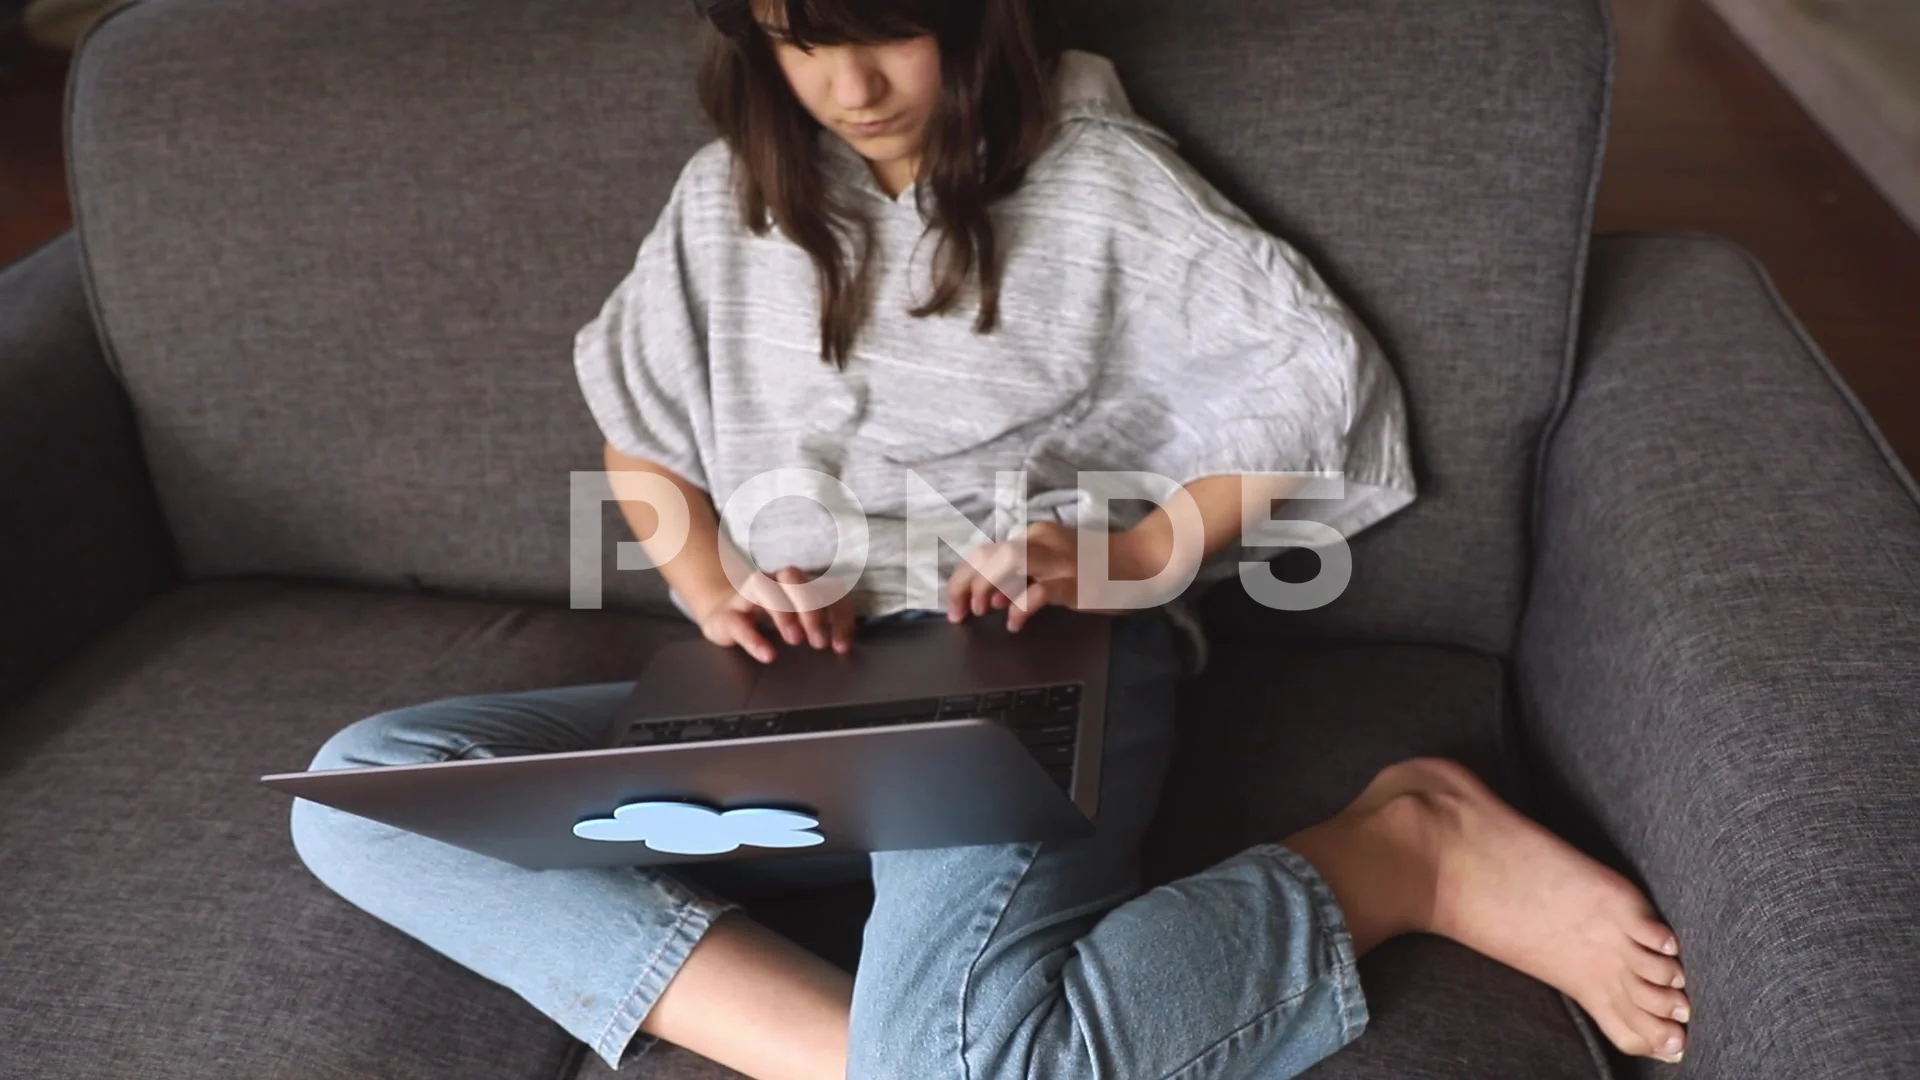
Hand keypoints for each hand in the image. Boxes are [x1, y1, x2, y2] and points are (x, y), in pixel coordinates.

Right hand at [692, 566, 857, 663]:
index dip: (838, 615)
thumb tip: (843, 644)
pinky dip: (753, 639)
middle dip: (811, 607)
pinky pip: (737, 621)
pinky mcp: (726, 615)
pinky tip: (768, 655)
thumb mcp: (800, 620)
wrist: (724, 615)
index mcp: (797, 582)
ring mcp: (746, 594)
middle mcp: (772, 581)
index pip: (823, 587)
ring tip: (796, 641)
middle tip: (819, 642)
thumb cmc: (770, 617)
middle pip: (793, 576)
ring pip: (762, 586)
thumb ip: (822, 626)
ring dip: (783, 612)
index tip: (841, 646)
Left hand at [946, 521, 1157, 631]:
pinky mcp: (1074, 581)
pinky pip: (1038, 592)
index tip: (956, 605)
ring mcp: (1058, 560)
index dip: (963, 578)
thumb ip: (1024, 575)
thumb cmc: (1100, 567)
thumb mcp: (1055, 563)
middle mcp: (1042, 542)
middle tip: (961, 614)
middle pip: (988, 555)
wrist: (1143, 562)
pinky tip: (1015, 623)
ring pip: (1007, 563)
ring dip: (987, 588)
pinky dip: (1019, 608)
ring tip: (983, 612)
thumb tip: (990, 596)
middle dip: (965, 585)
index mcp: (1035, 536)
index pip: (985, 551)